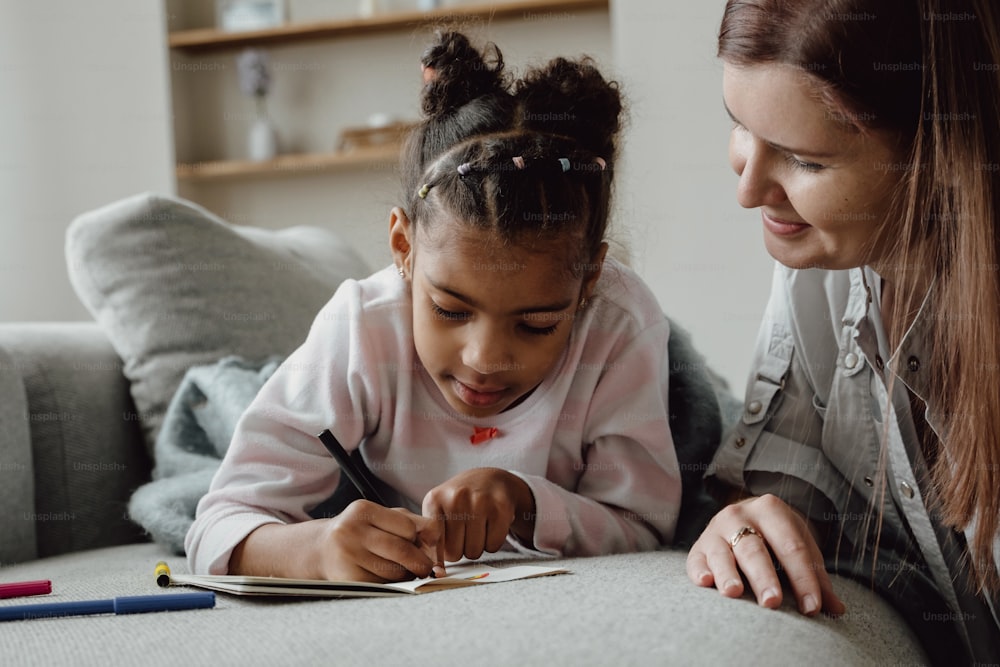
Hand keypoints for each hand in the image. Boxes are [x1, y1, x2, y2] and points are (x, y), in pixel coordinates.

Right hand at [231, 500, 440, 582]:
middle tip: (427, 569)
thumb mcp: (380, 518)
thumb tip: (437, 537)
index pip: (407, 526)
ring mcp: (346, 555)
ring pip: (393, 571)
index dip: (419, 538)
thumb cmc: (359, 532)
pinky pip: (382, 585)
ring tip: (404, 571)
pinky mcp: (347, 578)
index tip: (423, 545)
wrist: (320, 550)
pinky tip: (387, 578)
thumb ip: (410, 522)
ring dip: (406, 574)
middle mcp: (351, 530)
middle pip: (401, 550)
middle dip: (420, 562)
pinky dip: (391, 584)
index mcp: (363, 510)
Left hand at [422, 467, 534, 561]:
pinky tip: (491, 525)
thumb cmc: (460, 502)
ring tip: (478, 527)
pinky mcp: (501, 508)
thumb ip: (431, 539)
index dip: (441, 552)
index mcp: (435, 500)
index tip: (446, 549)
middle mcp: (456, 497)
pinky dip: (493, 542)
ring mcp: (480, 501)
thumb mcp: (438, 510)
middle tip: (465, 531)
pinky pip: (493, 546)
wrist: (490, 479)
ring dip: (477, 546)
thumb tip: (436, 572)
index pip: (434, 545)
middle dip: (461, 549)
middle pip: (455, 553)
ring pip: (474, 552)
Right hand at [685, 494, 845, 616]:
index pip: (791, 547)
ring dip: (728, 573)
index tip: (812, 607)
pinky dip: (700, 570)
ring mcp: (716, 529)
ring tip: (734, 592)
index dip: (803, 578)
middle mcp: (740, 514)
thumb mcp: (799, 548)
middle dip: (764, 577)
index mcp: (771, 510)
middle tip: (772, 602)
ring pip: (723, 552)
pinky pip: (696, 558)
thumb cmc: (775, 538)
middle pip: (754, 549)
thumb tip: (836, 609)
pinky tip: (705, 583)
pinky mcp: (698, 546)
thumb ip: (816, 578)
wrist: (743, 517)